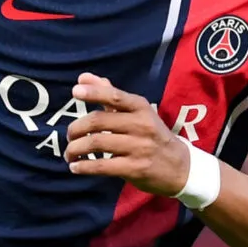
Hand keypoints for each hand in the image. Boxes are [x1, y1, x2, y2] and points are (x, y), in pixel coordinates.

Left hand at [64, 73, 189, 196]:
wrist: (179, 167)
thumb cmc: (151, 135)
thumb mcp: (137, 112)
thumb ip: (109, 94)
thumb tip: (82, 77)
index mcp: (140, 108)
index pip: (115, 96)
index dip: (94, 93)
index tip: (75, 91)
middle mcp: (141, 125)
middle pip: (98, 121)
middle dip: (75, 129)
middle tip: (68, 136)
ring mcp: (139, 148)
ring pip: (97, 143)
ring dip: (75, 149)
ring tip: (69, 153)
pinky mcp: (136, 169)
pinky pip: (102, 166)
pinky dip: (84, 166)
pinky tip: (76, 167)